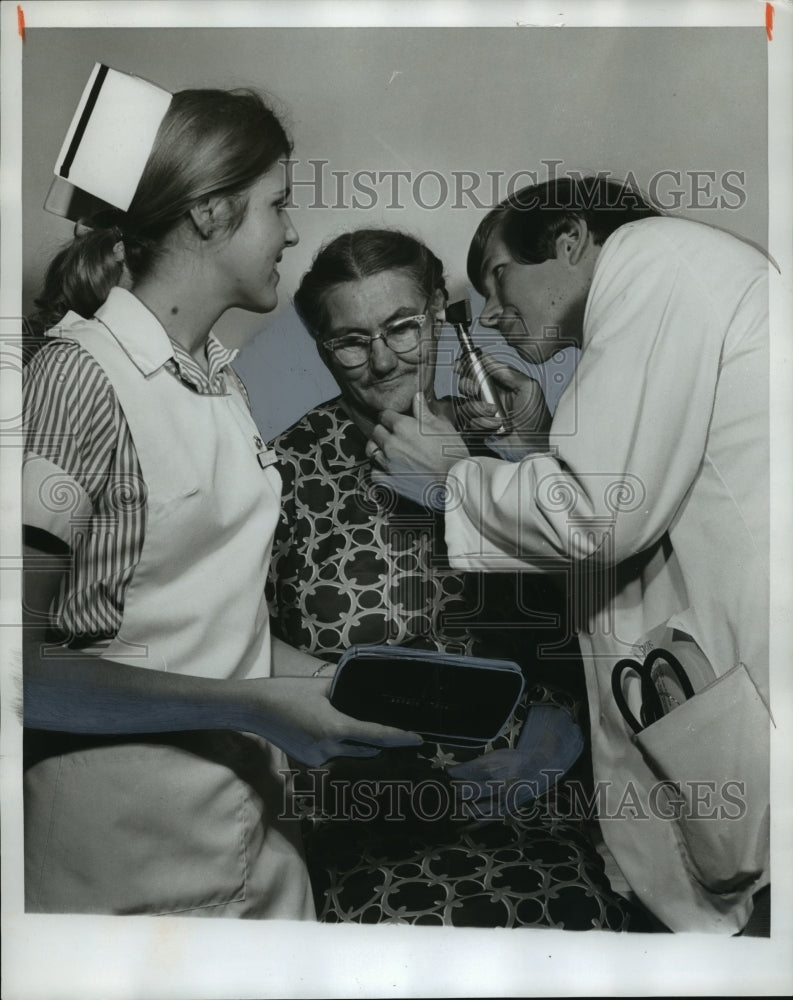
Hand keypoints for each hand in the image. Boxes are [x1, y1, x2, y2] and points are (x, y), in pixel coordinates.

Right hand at [242, 675, 422, 766]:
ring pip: (351, 754)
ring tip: (371, 734)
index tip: (419, 739)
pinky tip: (338, 735)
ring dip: (361, 746)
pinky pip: (335, 756)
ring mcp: (317, 758)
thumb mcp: (320, 686)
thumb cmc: (287, 692)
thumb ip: (346, 688)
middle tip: (403, 737)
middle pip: (367, 749)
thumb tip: (365, 685)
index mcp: (335, 727)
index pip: (376, 736)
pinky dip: (342, 747)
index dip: (400, 738)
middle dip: (384, 745)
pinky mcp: (309, 762)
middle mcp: (328, 748)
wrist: (254, 709)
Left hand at [366, 393, 469, 505]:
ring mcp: (389, 463)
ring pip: (371, 449)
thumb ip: (425, 412)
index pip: (384, 414)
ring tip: (388, 449)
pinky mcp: (390, 481)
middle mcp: (391, 443)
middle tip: (395, 434)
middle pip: (376, 431)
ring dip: (378, 447)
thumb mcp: (443, 427)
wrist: (455, 483)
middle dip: (384, 430)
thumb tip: (416, 397)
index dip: (391, 416)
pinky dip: (378, 469)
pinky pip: (374, 472)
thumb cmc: (452, 454)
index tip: (396, 420)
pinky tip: (387, 468)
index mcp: (403, 426)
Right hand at [455, 355, 551, 447]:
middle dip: (468, 386)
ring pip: (465, 404)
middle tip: (476, 390)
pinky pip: (470, 421)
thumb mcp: (528, 388)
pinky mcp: (480, 427)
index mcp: (500, 384)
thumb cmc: (536, 417)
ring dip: (479, 408)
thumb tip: (487, 358)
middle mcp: (489, 396)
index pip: (479, 370)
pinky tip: (496, 426)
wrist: (534, 444)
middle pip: (465, 385)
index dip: (466, 366)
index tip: (459, 365)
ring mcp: (483, 412)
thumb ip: (507, 372)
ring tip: (495, 412)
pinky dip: (483, 422)